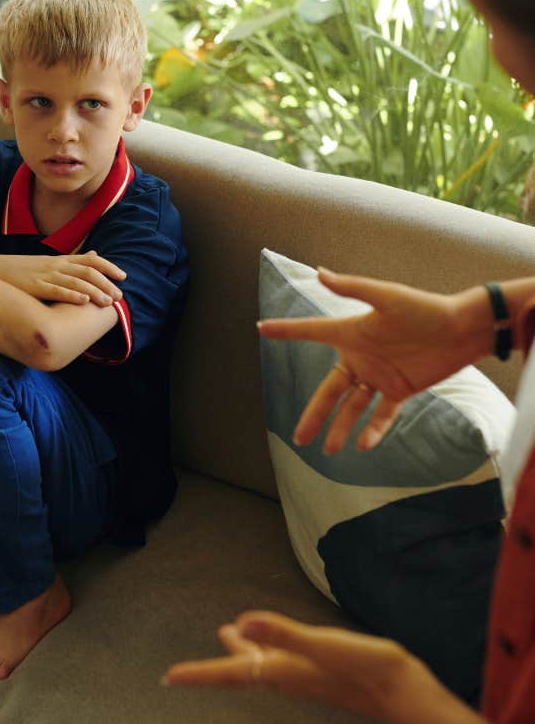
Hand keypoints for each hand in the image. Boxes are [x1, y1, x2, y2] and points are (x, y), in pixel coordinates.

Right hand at [0, 251, 125, 305]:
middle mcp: (56, 265)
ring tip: (107, 302)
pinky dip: (72, 295)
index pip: (91, 260)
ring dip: (94, 291)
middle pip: (88, 271)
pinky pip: (56, 290)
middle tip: (119, 296)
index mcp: (60, 260)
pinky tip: (84, 301)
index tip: (123, 277)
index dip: (108, 267)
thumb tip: (94, 253)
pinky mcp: (35, 287)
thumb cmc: (21, 271)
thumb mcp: (49, 262)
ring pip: (76, 281)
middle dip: (106, 283)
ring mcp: (45, 275)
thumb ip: (72, 261)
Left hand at [164, 611, 495, 723]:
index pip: (231, 672)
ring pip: (261, 665)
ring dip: (240, 653)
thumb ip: (283, 633)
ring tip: (227, 636)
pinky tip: (273, 644)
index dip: (199, 673)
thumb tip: (240, 621)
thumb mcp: (324, 645)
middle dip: (214, 666)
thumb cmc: (369, 668)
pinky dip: (266, 650)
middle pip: (241, 670)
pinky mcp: (321, 672)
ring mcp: (305, 676)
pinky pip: (281, 662)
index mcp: (282, 669)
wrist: (409, 693)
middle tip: (186, 668)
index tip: (168, 677)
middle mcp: (288, 676)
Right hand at [257, 268, 488, 453]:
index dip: (287, 331)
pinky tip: (364, 445)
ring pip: (352, 407)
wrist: (463, 329)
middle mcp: (360, 358)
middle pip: (329, 391)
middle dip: (313, 414)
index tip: (261, 327)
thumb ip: (352, 288)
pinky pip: (383, 414)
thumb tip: (319, 272)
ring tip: (328, 450)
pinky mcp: (400, 390)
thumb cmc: (424, 308)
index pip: (311, 332)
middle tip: (298, 438)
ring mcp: (379, 376)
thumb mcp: (386, 296)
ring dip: (340, 428)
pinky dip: (374, 429)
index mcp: (351, 334)